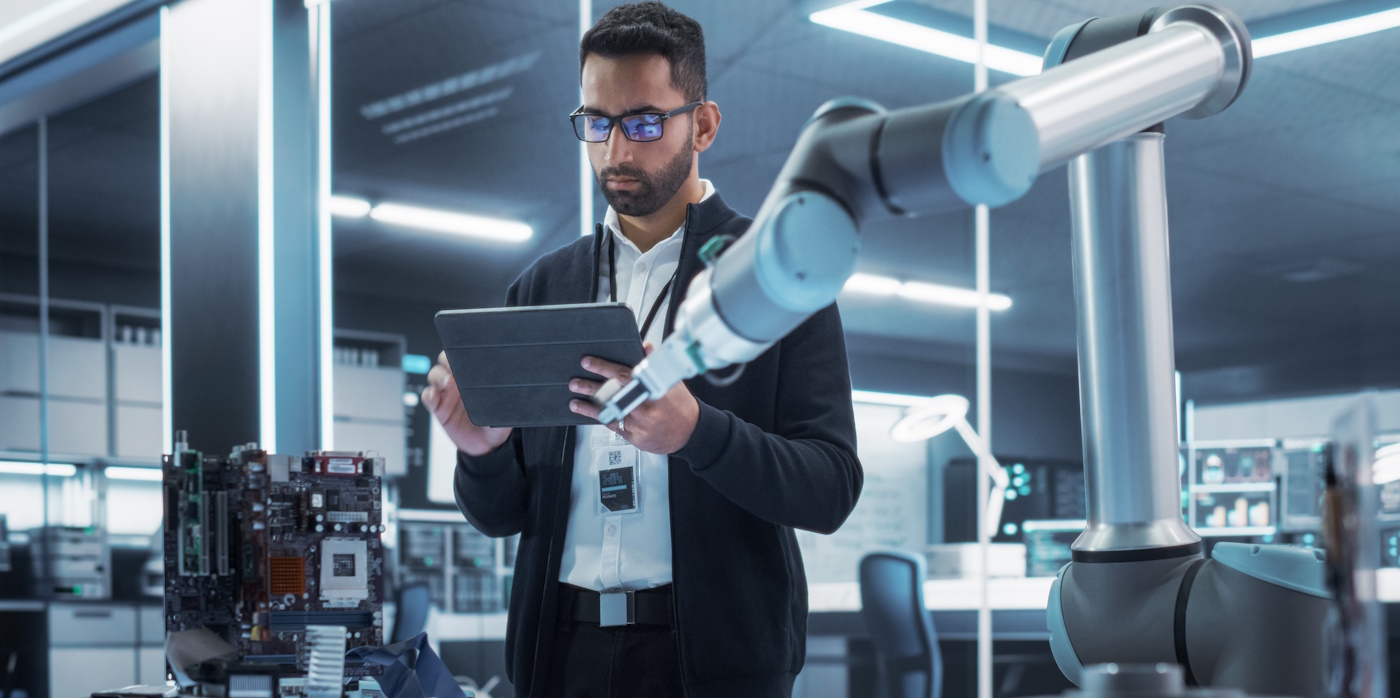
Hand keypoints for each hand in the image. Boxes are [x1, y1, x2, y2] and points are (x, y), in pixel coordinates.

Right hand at [422, 351, 512, 456]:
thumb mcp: (503, 409)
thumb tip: (509, 386)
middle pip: (445, 360)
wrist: (487, 446)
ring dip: (438, 376)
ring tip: (447, 383)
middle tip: (455, 370)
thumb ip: (503, 398)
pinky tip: (435, 396)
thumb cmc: (496, 423)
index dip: (462, 352)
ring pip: (435, 375)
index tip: (466, 355)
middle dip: (447, 360)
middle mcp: (459, 382)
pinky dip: (429, 394)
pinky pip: (428, 396)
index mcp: (474, 377)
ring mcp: (447, 394)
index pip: (464, 357)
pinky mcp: (439, 408)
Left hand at [568, 344, 699, 454]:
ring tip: (575, 401)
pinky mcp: (636, 438)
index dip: (604, 367)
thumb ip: (653, 364)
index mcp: (654, 389)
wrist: (691, 433)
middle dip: (591, 387)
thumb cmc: (680, 405)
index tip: (588, 362)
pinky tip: (589, 413)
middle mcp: (646, 407)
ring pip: (610, 412)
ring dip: (590, 406)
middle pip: (613, 394)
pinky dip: (600, 419)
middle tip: (575, 382)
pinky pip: (614, 426)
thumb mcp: (671, 381)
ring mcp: (640, 424)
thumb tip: (644, 346)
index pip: (624, 374)